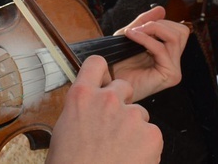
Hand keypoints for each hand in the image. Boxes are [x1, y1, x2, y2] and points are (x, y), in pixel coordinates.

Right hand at [46, 56, 162, 163]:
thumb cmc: (70, 163)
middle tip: (113, 128)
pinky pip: (152, 133)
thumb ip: (82, 108)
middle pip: (124, 87)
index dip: (102, 72)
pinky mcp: (151, 134)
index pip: (96, 63)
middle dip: (122, 103)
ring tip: (121, 150)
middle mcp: (107, 99)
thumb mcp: (65, 127)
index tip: (104, 80)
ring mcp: (131, 115)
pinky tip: (131, 158)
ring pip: (140, 113)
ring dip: (134, 128)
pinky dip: (146, 146)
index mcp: (82, 95)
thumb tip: (91, 106)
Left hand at [110, 6, 188, 100]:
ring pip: (175, 37)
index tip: (139, 25)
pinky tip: (131, 37)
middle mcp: (174, 62)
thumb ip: (145, 22)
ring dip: (151, 29)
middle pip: (181, 32)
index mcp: (168, 53)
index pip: (178, 30)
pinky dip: (145, 39)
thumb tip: (162, 8)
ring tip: (133, 33)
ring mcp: (174, 70)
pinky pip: (162, 48)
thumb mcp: (131, 35)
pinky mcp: (169, 76)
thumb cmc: (117, 61)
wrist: (107, 80)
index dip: (160, 22)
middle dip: (158, 24)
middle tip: (137, 29)